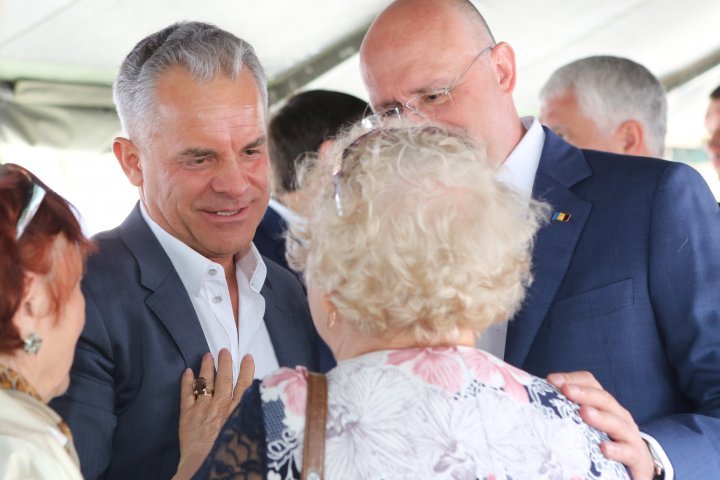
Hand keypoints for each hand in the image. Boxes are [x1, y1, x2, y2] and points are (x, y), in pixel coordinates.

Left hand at [173, 349, 254, 479]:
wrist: (204, 465)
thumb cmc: (228, 455)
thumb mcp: (248, 433)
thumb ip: (251, 415)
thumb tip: (259, 404)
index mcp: (237, 411)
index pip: (244, 385)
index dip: (246, 370)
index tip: (248, 358)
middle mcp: (220, 406)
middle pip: (224, 379)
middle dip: (225, 363)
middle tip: (224, 350)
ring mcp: (203, 409)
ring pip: (205, 382)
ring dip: (207, 368)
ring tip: (207, 355)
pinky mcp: (187, 415)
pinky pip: (186, 394)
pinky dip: (186, 382)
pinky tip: (187, 372)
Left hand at [547, 371, 654, 479]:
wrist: (636, 466)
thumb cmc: (604, 440)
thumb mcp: (586, 423)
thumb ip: (567, 411)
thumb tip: (535, 400)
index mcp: (604, 403)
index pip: (590, 383)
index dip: (572, 378)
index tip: (551, 380)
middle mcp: (618, 414)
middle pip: (603, 398)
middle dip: (584, 393)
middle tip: (566, 390)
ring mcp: (629, 435)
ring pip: (617, 422)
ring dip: (600, 417)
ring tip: (584, 413)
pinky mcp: (636, 457)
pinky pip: (628, 452)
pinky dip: (617, 449)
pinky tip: (604, 448)